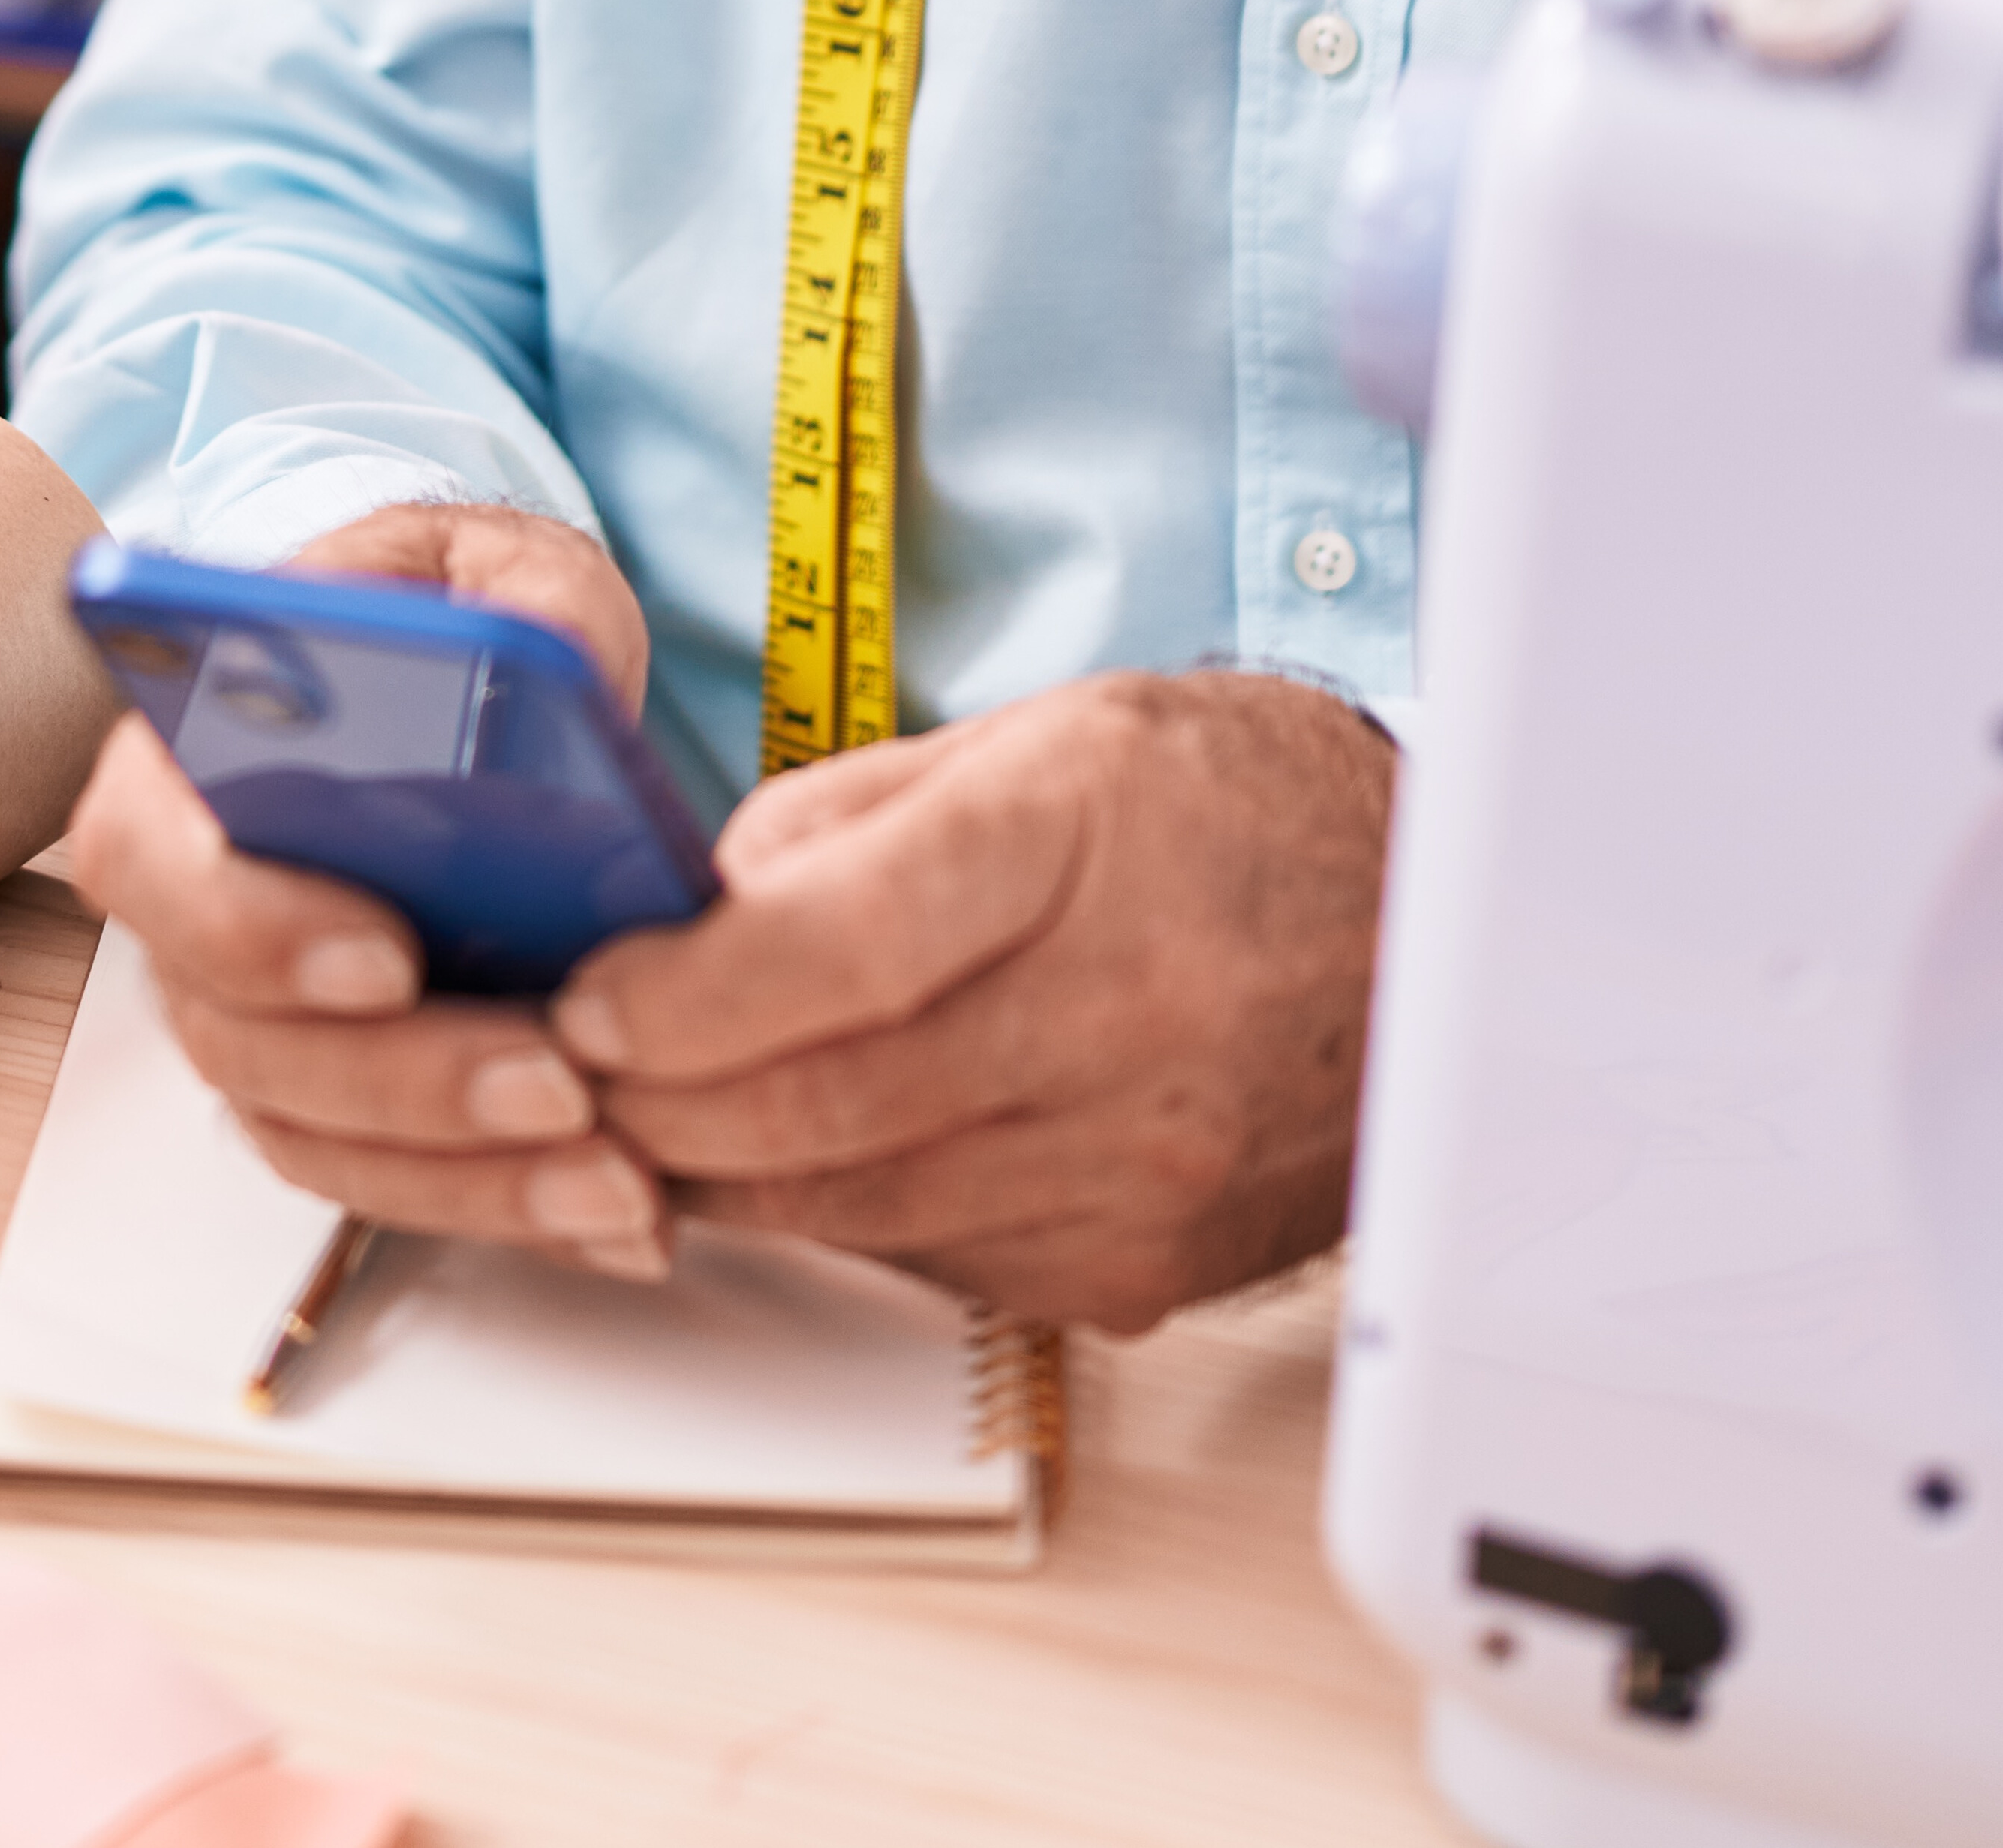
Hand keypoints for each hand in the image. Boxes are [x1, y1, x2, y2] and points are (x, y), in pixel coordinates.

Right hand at [59, 505, 673, 1276]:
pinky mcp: (340, 1091)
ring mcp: (258, 1012)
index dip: (249, 927)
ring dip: (470, 1174)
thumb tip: (551, 661)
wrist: (448, 679)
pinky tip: (622, 1211)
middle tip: (559, 1087)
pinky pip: (390, 1179)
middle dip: (407, 1081)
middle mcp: (192, 904)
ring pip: (317, 1134)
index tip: (387, 957)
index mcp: (180, 757)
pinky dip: (505, 1207)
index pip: (151, 858)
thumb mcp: (496, 564)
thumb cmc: (442, 615)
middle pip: (242, 1034)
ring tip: (620, 1177)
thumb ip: (525, 598)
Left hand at [550, 667, 1395, 1332]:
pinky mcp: (1140, 1265)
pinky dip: (840, 1212)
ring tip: (645, 1114)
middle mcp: (1115, 1016)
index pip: (833, 951)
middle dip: (657, 1099)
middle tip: (567, 1072)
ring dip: (723, 1169)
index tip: (588, 999)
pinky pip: (934, 1259)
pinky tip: (800, 1155)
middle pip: (822, 1099)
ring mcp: (1135, 1162)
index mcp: (1075, 843)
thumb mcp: (1036, 737)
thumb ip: (847, 822)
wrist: (1435, 931)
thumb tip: (699, 915)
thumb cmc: (1230, 806)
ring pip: (856, 1201)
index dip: (682, 994)